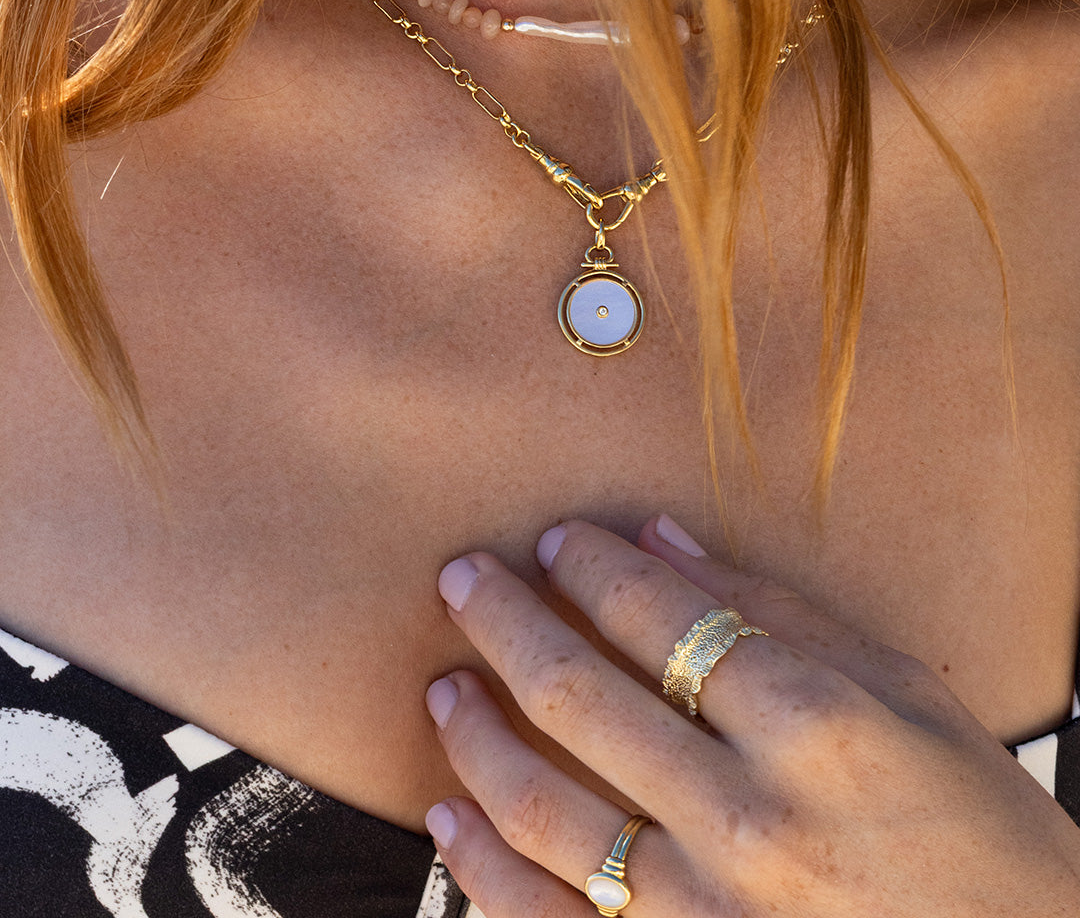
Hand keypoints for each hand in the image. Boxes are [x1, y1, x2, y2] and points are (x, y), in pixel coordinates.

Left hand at [423, 517, 1079, 916]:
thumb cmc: (976, 828)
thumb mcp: (904, 693)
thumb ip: (779, 610)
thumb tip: (659, 539)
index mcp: (817, 729)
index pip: (662, 616)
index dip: (590, 565)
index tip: (554, 541)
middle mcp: (751, 820)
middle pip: (580, 696)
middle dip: (504, 619)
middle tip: (461, 576)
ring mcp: (705, 913)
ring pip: (542, 809)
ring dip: (474, 733)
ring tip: (443, 683)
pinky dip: (480, 867)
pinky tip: (449, 813)